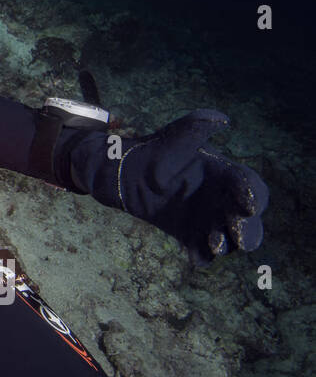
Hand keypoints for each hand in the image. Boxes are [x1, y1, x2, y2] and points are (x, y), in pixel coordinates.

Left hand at [69, 110, 267, 265]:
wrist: (122, 174)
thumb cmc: (152, 151)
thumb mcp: (172, 137)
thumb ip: (195, 128)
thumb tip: (221, 118)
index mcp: (224, 174)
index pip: (249, 185)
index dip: (253, 194)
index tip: (247, 203)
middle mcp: (221, 199)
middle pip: (248, 220)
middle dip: (249, 229)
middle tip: (237, 232)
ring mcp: (206, 219)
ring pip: (229, 239)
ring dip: (227, 244)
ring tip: (214, 244)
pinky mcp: (188, 235)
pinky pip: (200, 252)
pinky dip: (201, 257)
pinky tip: (195, 257)